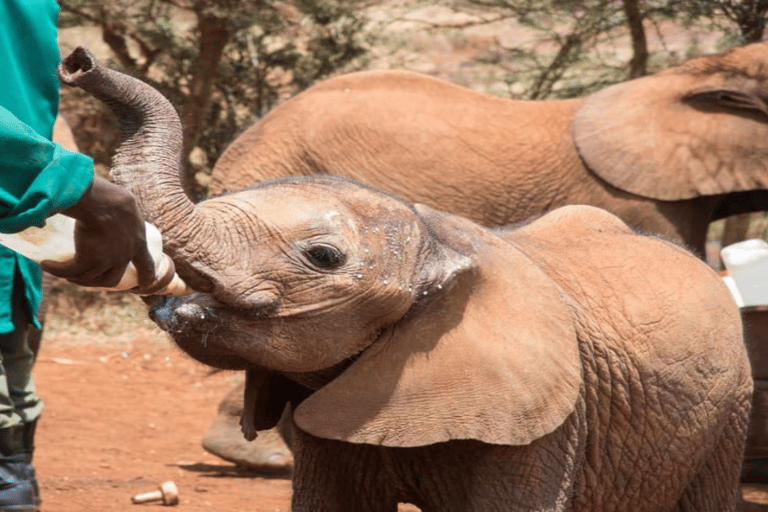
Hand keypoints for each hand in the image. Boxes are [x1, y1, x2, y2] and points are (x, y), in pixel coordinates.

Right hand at [41, 177, 155, 288]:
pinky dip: (58, 270)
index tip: (145, 285)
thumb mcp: (128, 207)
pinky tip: (47, 264)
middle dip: (98, 282)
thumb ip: (124, 213)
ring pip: (89, 278)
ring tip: (64, 272)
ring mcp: (106, 261)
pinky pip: (70, 271)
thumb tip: (114, 207)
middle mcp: (124, 257)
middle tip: (85, 277)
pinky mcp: (88, 259)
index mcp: (139, 243)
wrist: (102, 202)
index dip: (147, 277)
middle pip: (111, 279)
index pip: (147, 265)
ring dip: (75, 277)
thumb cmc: (115, 198)